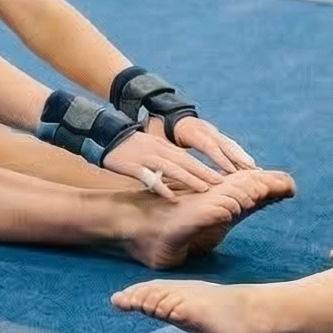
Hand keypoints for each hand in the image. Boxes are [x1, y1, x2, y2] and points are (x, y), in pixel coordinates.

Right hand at [102, 129, 222, 195]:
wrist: (110, 134)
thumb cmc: (134, 145)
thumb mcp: (155, 146)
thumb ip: (170, 157)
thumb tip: (189, 170)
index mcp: (165, 147)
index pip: (189, 157)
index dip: (206, 166)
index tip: (222, 177)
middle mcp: (159, 151)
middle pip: (185, 162)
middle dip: (204, 172)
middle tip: (220, 183)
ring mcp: (146, 158)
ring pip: (171, 169)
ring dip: (188, 179)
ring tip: (203, 189)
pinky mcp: (133, 166)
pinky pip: (149, 177)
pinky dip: (160, 187)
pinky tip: (171, 197)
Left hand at [155, 113, 256, 172]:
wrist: (166, 114)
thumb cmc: (160, 130)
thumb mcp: (157, 140)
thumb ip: (162, 152)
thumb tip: (159, 170)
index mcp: (190, 130)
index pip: (208, 145)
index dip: (219, 158)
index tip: (231, 171)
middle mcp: (205, 129)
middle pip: (224, 143)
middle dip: (238, 157)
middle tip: (251, 170)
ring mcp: (212, 131)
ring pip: (230, 144)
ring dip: (242, 156)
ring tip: (254, 169)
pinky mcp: (215, 135)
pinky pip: (230, 145)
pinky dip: (239, 154)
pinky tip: (248, 165)